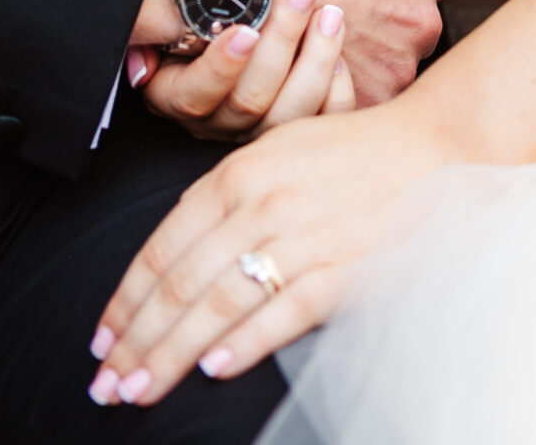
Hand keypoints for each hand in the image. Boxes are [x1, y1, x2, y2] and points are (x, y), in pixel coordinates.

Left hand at [86, 102, 453, 407]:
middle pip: (182, 284)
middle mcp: (261, 204)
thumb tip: (179, 254)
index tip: (102, 340)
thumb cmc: (353, 152)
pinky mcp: (341, 268)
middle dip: (138, 340)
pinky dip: (245, 343)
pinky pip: (282, 311)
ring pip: (220, 304)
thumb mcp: (277, 153)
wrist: (434, 147)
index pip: (165, 246)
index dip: (127, 298)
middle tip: (107, 383)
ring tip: (141, 389)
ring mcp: (302, 237)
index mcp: (239, 174)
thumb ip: (227, 197)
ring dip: (173, 353)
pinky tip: (214, 369)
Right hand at [129, 0, 447, 110]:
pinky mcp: (367, 101)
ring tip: (310, 55)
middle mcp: (424, 16)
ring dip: (360, 70)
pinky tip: (303, 76)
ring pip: (389, 76)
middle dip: (379, 36)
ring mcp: (400, 64)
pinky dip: (336, 97)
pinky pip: (359, 105)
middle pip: (410, 36)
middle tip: (337, 28)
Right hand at [132, 0, 358, 141]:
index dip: (221, 66)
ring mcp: (256, 131)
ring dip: (315, 60)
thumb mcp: (175, 5)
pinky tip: (340, 55)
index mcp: (175, 94)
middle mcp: (215, 121)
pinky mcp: (297, 130)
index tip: (246, 30)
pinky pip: (321, 124)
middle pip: (249, 101)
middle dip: (281, 41)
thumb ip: (159, 21)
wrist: (243, 7)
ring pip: (288, 115)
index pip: (193, 96)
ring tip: (330, 14)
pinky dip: (337, 92)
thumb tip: (140, 62)